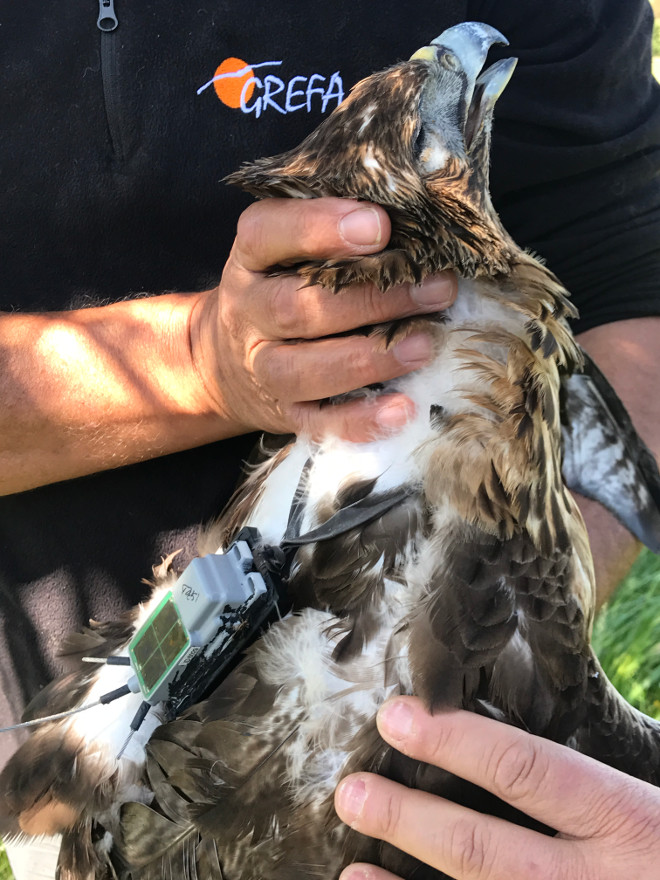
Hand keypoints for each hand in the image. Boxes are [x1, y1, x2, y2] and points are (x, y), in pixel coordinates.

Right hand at [190, 197, 456, 441]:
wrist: (222, 362)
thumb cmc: (278, 289)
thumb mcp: (283, 251)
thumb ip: (328, 228)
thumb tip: (413, 212)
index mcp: (249, 260)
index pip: (268, 234)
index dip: (318, 228)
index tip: (379, 224)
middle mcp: (249, 314)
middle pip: (298, 307)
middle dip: (372, 299)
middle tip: (437, 288)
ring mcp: (263, 369)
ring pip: (305, 369)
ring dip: (369, 358)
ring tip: (424, 345)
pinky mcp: (284, 413)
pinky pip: (317, 423)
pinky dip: (359, 420)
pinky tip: (401, 409)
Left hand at [334, 696, 659, 879]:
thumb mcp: (650, 806)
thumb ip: (595, 781)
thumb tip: (507, 742)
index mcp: (624, 819)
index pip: (524, 769)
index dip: (453, 740)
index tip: (395, 717)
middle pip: (482, 850)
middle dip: (409, 820)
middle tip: (351, 794)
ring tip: (350, 869)